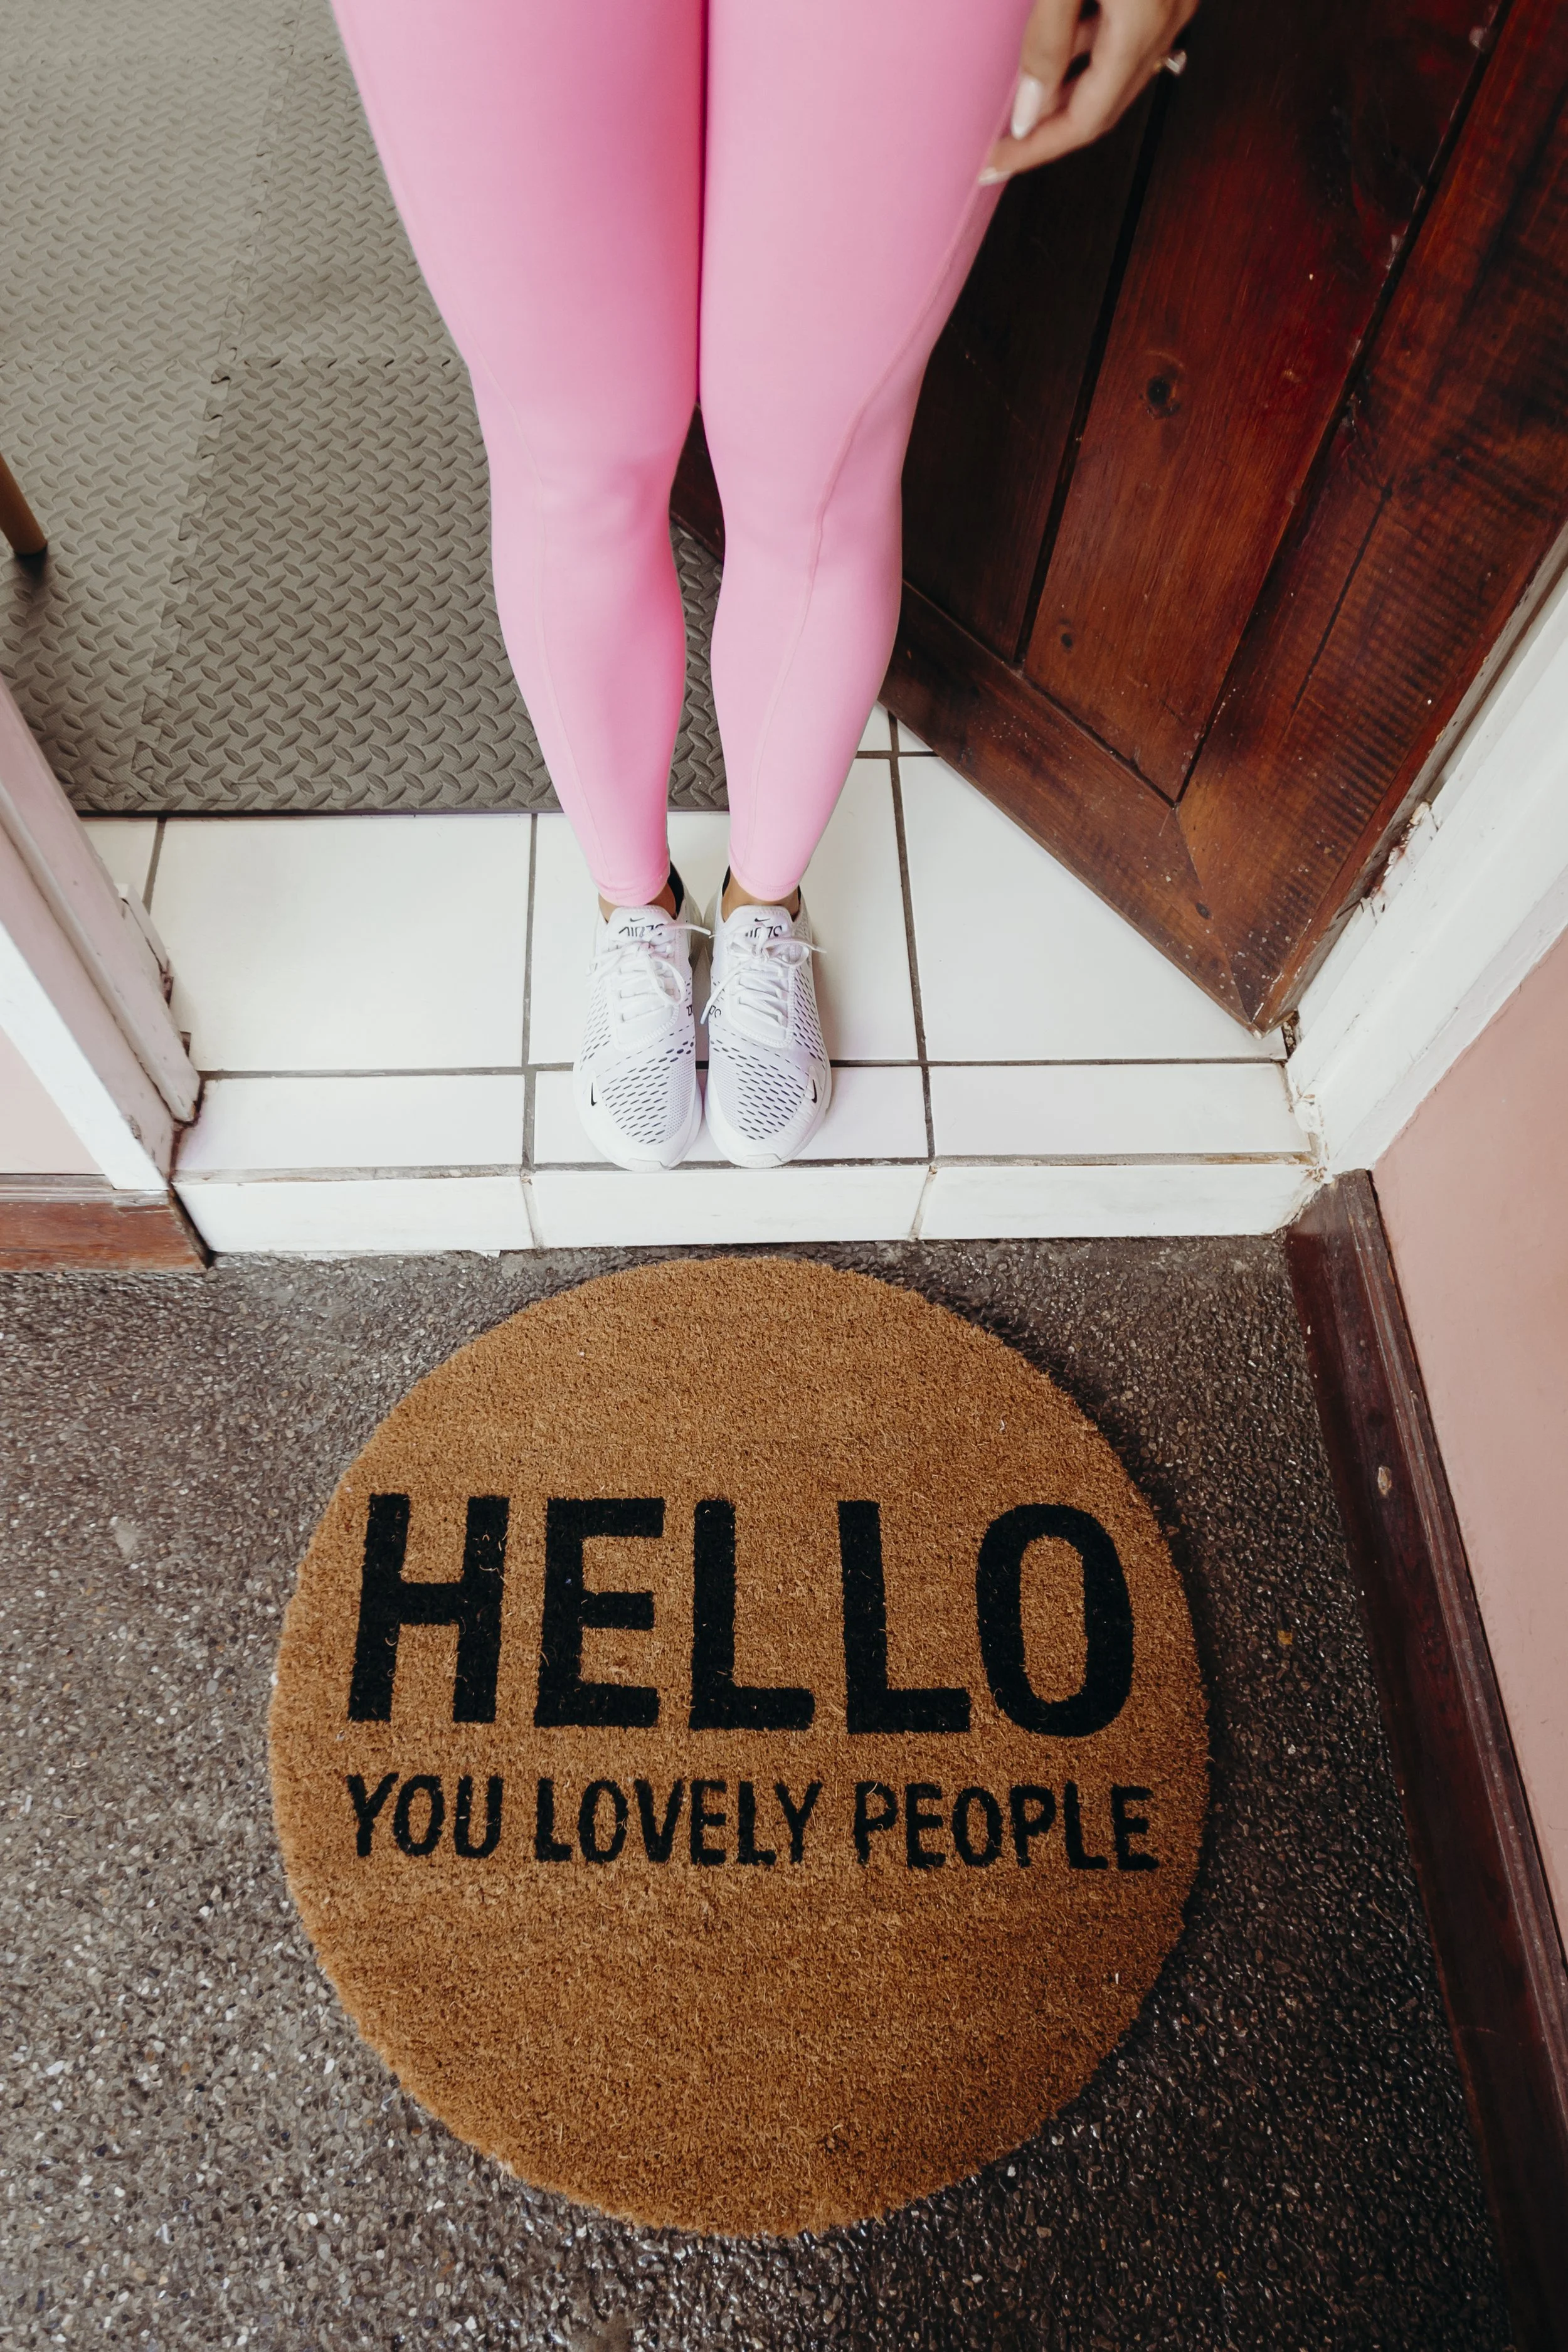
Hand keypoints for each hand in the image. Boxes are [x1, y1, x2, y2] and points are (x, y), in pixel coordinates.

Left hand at [981, 0, 1198, 182]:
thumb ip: (1047, 40)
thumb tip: (1028, 111)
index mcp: (1141, 24)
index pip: (1085, 120)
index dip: (1037, 150)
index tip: (996, 164)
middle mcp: (1167, 21)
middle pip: (1104, 108)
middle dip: (1050, 134)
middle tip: (1003, 149)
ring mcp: (1174, 6)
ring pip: (1118, 77)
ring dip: (1069, 96)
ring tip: (1023, 104)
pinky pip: (1128, 43)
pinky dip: (1090, 57)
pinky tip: (1058, 52)